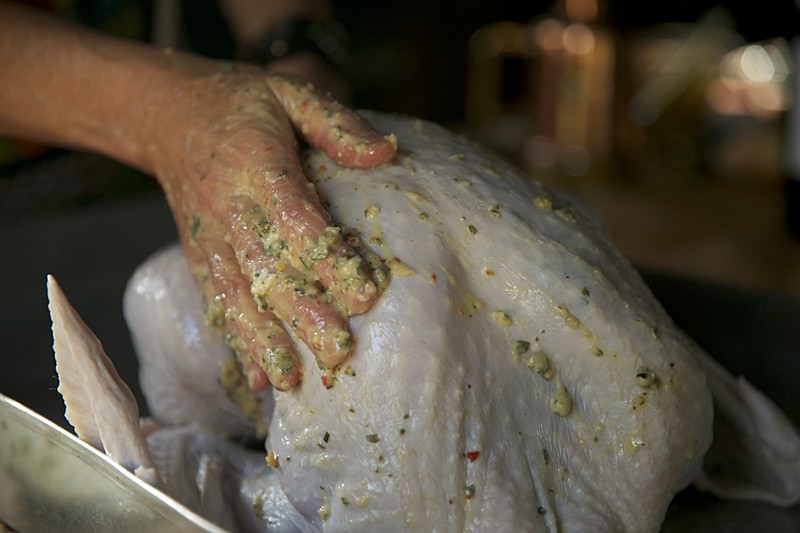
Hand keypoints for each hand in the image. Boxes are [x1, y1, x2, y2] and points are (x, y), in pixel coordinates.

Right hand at [149, 62, 395, 391]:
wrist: (166, 115)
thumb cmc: (241, 105)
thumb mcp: (290, 94)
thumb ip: (336, 123)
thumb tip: (387, 153)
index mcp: (255, 164)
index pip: (293, 216)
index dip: (327, 256)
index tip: (366, 292)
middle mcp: (228, 208)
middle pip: (266, 267)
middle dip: (302, 313)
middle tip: (339, 351)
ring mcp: (210, 238)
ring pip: (238, 295)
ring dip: (266, 340)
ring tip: (296, 381)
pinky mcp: (201, 257)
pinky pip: (219, 304)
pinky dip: (238, 342)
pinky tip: (260, 379)